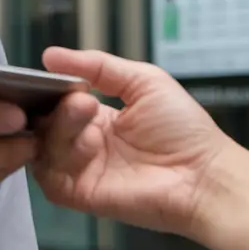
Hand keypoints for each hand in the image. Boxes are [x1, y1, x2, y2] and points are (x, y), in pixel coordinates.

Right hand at [32, 48, 233, 236]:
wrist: (206, 175)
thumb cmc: (184, 130)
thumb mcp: (143, 81)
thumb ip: (97, 65)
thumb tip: (50, 54)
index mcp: (95, 119)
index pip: (54, 102)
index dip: (49, 90)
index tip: (53, 77)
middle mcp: (83, 144)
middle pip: (43, 123)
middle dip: (53, 107)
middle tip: (81, 99)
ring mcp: (80, 170)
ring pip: (42, 146)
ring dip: (60, 127)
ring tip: (87, 114)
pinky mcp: (81, 195)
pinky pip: (49, 177)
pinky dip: (60, 157)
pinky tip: (88, 145)